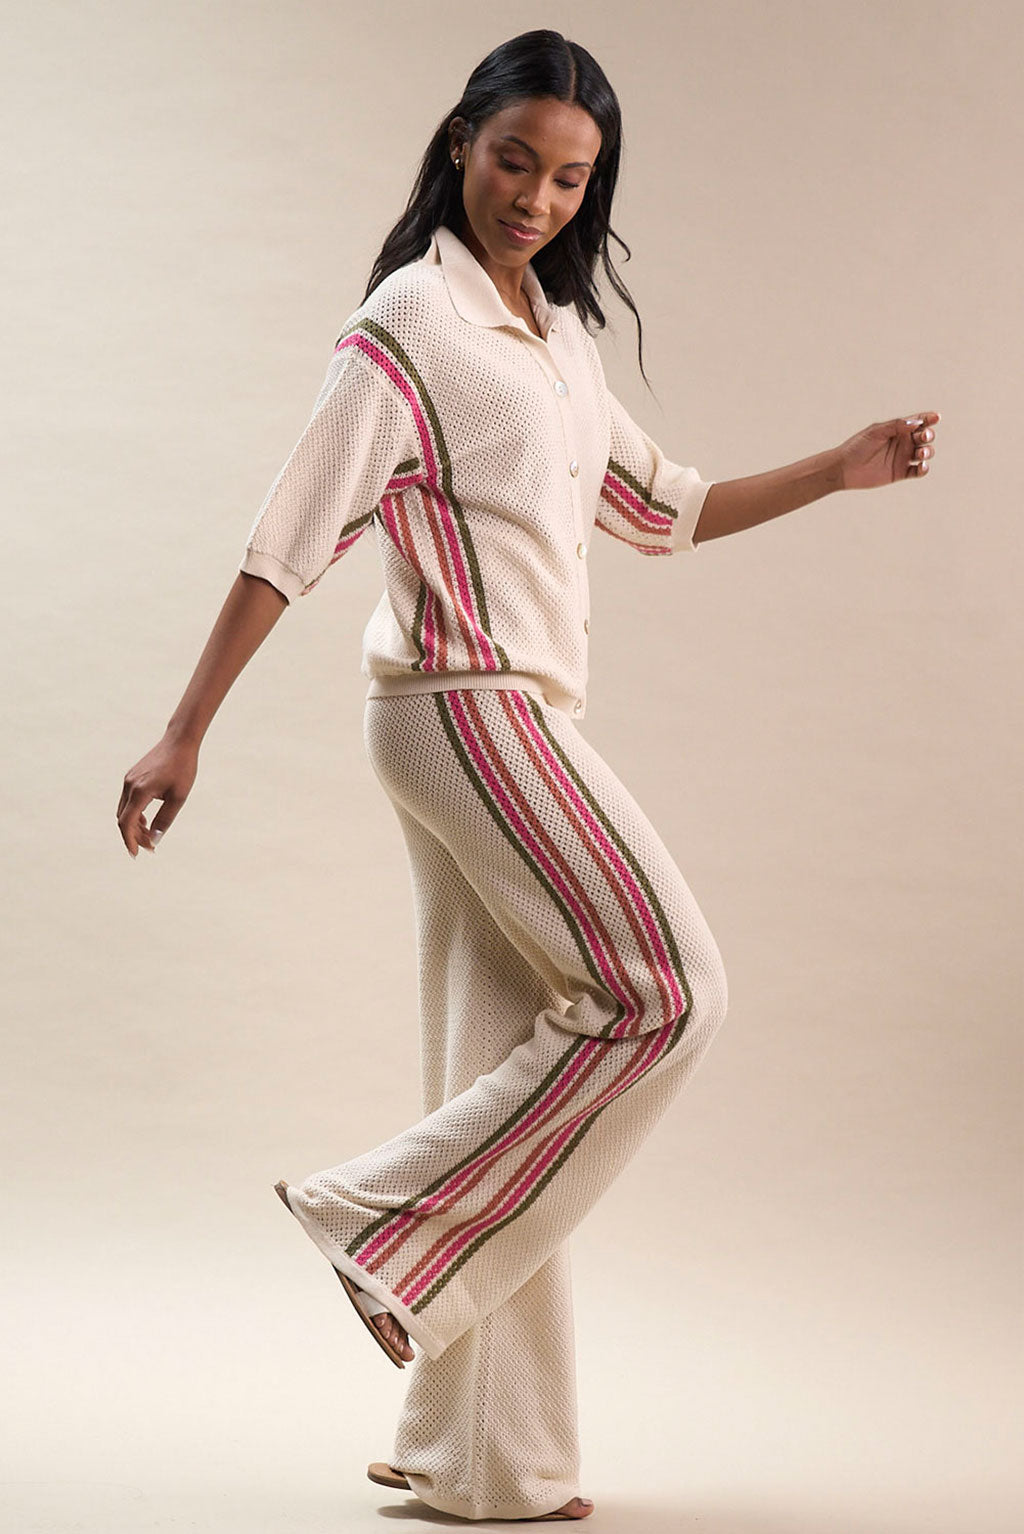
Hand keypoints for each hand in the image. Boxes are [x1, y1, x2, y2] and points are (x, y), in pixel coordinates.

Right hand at [117, 733, 198, 857]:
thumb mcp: (178, 797)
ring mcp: (129, 780)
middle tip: (151, 847)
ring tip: (150, 836)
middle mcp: (130, 786)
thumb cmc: (182, 768)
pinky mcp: (131, 778)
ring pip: (124, 811)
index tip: (136, 854)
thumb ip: (165, 820)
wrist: (179, 742)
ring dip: (134, 826)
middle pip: (123, 819)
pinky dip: (134, 814)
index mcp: (140, 791)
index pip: (127, 823)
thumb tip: (155, 840)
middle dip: (134, 836)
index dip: (129, 841)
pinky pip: (127, 801)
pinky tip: (146, 821)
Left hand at [837, 411, 940, 490]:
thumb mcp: (876, 432)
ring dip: (928, 452)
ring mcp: (903, 458)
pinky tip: (922, 466)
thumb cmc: (857, 446)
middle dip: (928, 435)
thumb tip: (916, 422)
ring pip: (925, 453)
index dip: (929, 418)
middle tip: (923, 437)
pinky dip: (924, 469)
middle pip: (924, 437)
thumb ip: (896, 425)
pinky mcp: (901, 473)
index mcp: (897, 429)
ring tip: (921, 454)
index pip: (918, 421)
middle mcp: (903, 442)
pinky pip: (918, 471)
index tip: (936, 417)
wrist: (844, 468)